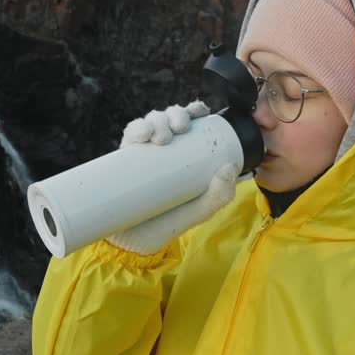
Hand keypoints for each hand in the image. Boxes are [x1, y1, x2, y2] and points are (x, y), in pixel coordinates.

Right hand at [107, 101, 239, 254]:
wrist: (132, 244)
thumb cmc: (168, 224)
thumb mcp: (199, 211)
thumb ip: (219, 196)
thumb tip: (230, 168)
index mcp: (186, 153)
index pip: (193, 122)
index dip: (196, 110)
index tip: (201, 113)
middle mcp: (165, 148)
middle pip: (171, 116)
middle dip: (177, 113)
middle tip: (180, 128)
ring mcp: (143, 151)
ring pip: (151, 120)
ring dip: (158, 119)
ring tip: (160, 137)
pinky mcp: (124, 158)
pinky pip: (130, 134)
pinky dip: (136, 128)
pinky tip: (142, 134)